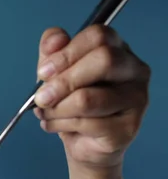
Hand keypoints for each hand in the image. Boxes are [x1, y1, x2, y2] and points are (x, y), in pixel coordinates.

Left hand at [34, 25, 150, 171]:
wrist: (81, 142)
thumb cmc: (70, 102)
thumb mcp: (55, 72)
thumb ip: (52, 51)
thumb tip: (55, 39)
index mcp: (117, 49)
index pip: (98, 35)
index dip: (66, 53)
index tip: (43, 72)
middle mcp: (134, 70)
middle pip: (104, 60)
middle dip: (63, 81)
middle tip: (41, 97)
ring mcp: (136, 99)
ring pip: (88, 98)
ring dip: (56, 108)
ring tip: (44, 113)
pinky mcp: (128, 128)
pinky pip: (86, 124)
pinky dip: (59, 125)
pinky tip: (53, 125)